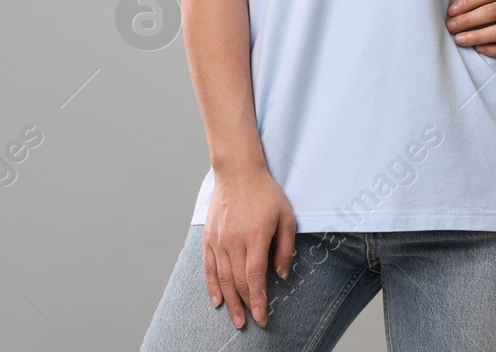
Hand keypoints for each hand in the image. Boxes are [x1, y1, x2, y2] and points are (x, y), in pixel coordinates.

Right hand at [201, 167, 295, 328]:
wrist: (238, 173)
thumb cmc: (266, 194)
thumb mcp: (286, 217)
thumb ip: (285, 248)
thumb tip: (281, 275)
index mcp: (255, 236)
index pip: (254, 277)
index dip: (258, 300)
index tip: (263, 316)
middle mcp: (233, 241)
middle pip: (238, 282)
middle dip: (245, 305)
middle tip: (251, 321)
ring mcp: (218, 240)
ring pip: (223, 279)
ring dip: (230, 302)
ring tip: (236, 318)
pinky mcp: (208, 238)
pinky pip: (208, 267)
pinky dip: (211, 286)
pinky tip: (217, 301)